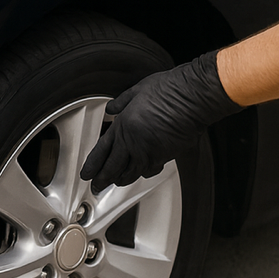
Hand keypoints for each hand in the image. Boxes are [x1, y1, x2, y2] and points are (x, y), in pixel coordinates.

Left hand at [80, 51, 240, 190]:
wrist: (192, 98)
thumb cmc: (168, 91)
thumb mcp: (136, 91)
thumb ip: (121, 103)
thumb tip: (112, 109)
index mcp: (123, 125)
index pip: (102, 150)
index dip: (93, 165)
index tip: (87, 173)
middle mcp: (134, 142)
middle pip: (114, 167)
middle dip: (102, 179)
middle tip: (96, 186)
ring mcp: (150, 151)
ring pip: (132, 172)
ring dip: (122, 179)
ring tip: (115, 183)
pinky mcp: (167, 156)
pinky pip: (151, 170)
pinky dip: (143, 174)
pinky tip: (141, 174)